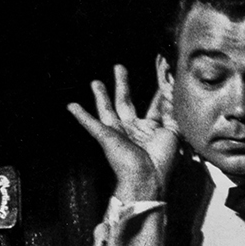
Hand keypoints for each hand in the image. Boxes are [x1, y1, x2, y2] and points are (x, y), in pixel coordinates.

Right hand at [66, 64, 179, 201]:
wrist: (147, 178)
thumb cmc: (162, 161)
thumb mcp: (173, 132)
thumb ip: (172, 113)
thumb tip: (173, 93)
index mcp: (150, 129)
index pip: (153, 105)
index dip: (157, 91)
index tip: (161, 75)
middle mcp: (132, 129)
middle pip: (125, 101)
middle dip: (122, 84)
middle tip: (119, 67)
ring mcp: (118, 133)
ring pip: (107, 109)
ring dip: (101, 95)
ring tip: (95, 81)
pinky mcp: (106, 137)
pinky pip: (90, 124)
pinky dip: (80, 115)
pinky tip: (71, 106)